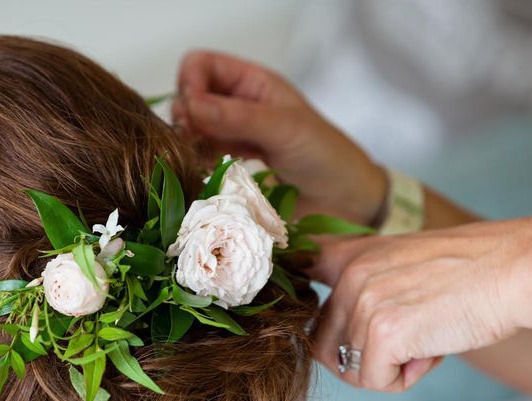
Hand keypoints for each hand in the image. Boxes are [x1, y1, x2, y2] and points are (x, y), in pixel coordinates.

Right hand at [173, 50, 386, 224]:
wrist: (346, 203)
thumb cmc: (327, 157)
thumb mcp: (285, 129)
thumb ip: (238, 117)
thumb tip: (191, 105)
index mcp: (254, 84)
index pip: (202, 66)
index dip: (190, 83)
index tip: (191, 111)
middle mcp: (239, 106)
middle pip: (190, 96)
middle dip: (185, 114)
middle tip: (192, 138)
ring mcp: (234, 137)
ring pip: (192, 128)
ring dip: (187, 140)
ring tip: (196, 157)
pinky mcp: (232, 167)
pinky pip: (201, 157)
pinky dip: (195, 162)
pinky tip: (202, 171)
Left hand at [308, 212, 531, 391]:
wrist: (513, 271)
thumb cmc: (471, 274)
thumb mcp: (404, 263)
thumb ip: (367, 287)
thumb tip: (338, 340)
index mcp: (350, 255)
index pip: (298, 272)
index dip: (300, 304)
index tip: (305, 316)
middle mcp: (348, 275)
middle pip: (323, 344)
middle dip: (362, 356)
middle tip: (408, 342)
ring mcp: (361, 303)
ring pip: (351, 368)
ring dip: (389, 367)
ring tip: (427, 340)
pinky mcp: (381, 333)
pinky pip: (375, 381)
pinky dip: (404, 378)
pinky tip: (433, 351)